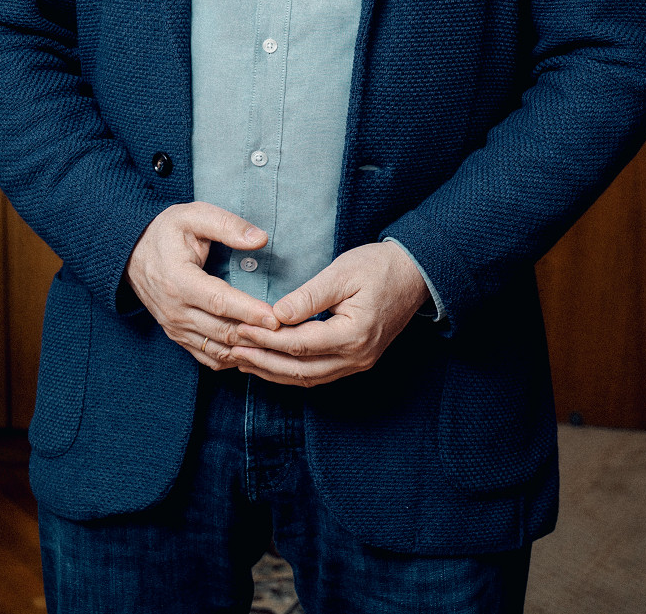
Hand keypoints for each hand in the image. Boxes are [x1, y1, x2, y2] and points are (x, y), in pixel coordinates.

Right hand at [124, 202, 279, 370]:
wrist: (131, 253)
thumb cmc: (166, 231)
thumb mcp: (193, 216)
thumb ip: (227, 225)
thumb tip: (260, 238)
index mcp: (178, 280)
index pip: (219, 301)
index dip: (249, 311)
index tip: (276, 317)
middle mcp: (175, 310)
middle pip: (221, 331)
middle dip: (256, 336)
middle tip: (289, 335)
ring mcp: (175, 327)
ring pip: (217, 349)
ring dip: (247, 351)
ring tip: (278, 346)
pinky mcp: (178, 336)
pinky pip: (207, 357)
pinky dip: (232, 360)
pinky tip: (255, 352)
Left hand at [227, 242, 428, 386]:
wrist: (414, 274)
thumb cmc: (378, 267)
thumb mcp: (342, 272)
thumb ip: (309, 296)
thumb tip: (276, 315)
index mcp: (354, 334)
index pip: (300, 343)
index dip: (266, 338)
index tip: (240, 326)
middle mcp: (357, 357)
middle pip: (300, 369)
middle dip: (262, 360)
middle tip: (231, 348)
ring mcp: (358, 363)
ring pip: (307, 378)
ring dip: (272, 371)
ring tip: (241, 359)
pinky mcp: (355, 361)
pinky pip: (317, 375)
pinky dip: (290, 372)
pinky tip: (269, 364)